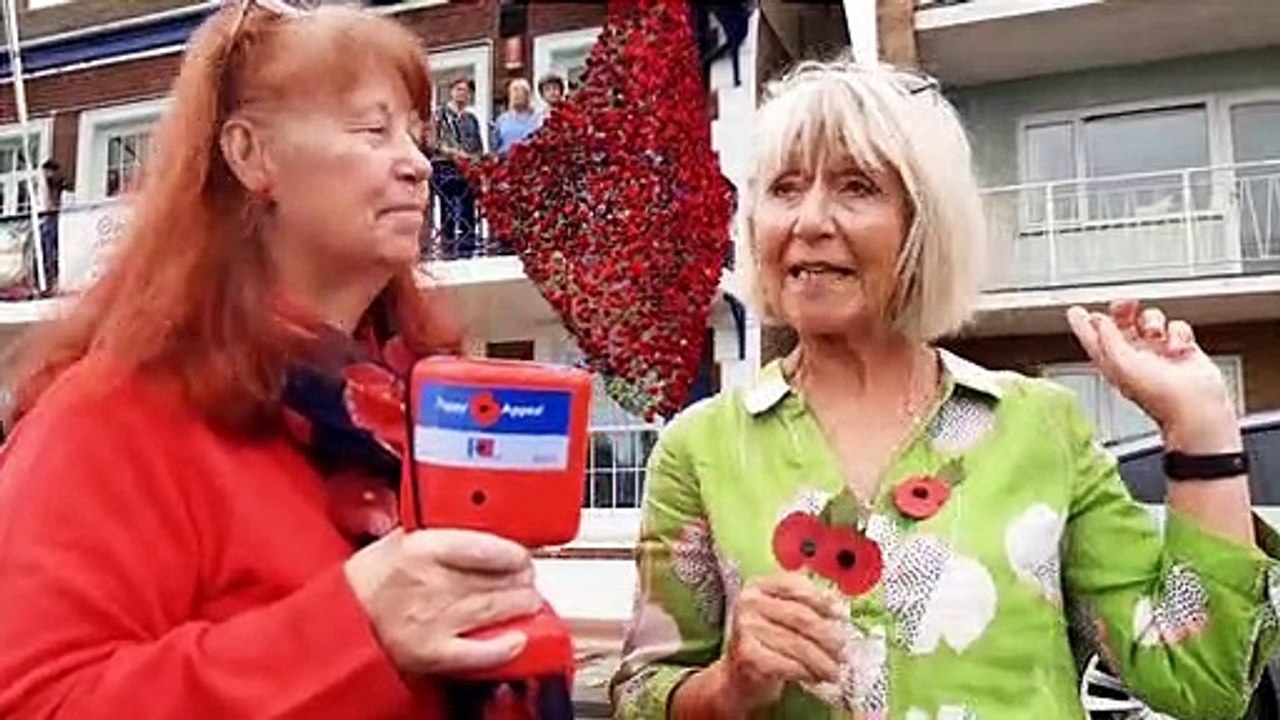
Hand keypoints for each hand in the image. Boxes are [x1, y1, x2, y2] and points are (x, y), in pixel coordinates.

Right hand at [343, 528, 540, 675]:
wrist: (337, 618)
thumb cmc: (368, 578)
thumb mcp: (399, 536)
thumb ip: (437, 527)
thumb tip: (478, 521)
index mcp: (422, 548)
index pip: (485, 548)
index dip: (513, 553)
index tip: (521, 555)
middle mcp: (430, 583)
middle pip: (496, 580)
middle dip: (520, 580)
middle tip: (526, 579)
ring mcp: (432, 620)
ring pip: (494, 610)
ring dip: (519, 606)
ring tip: (526, 602)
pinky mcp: (430, 652)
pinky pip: (477, 651)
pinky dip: (502, 646)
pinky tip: (517, 638)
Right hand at [714, 573, 844, 713]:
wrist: (736, 677)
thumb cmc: (763, 644)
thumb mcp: (779, 617)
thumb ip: (804, 605)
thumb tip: (838, 604)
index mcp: (758, 586)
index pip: (794, 585)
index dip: (821, 600)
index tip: (841, 615)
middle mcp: (748, 602)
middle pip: (800, 617)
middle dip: (827, 636)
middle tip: (842, 651)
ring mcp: (746, 628)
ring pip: (797, 644)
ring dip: (821, 661)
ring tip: (834, 671)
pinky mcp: (747, 655)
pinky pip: (787, 664)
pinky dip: (806, 673)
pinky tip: (815, 678)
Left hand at [1066, 300, 1239, 451]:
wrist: (1196, 408)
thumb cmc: (1159, 395)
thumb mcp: (1122, 364)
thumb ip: (1107, 338)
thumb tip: (1097, 320)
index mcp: (1112, 362)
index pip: (1092, 339)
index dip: (1082, 324)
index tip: (1075, 310)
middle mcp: (1133, 356)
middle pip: (1121, 324)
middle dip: (1122, 311)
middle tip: (1126, 305)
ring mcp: (1157, 353)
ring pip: (1150, 320)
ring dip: (1153, 321)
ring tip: (1158, 335)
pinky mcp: (1181, 350)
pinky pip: (1176, 327)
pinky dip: (1178, 332)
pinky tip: (1179, 347)